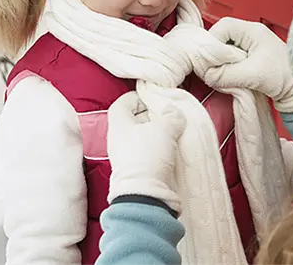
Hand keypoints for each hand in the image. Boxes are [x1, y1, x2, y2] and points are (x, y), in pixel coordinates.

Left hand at [107, 91, 185, 212]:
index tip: (153, 98)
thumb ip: (170, 115)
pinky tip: (172, 149)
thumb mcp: (165, 129)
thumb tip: (172, 111)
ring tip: (174, 131)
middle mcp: (118, 141)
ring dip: (157, 133)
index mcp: (118, 126)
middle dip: (151, 115)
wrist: (145, 195)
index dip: (136, 98)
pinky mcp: (136, 171)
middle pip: (133, 120)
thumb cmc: (148, 155)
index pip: (121, 104)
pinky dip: (158, 148)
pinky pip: (146, 152)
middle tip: (168, 114)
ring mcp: (125, 157)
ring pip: (141, 137)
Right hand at [205, 17, 292, 112]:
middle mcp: (252, 37)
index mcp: (253, 31)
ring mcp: (252, 50)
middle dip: (215, 55)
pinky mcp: (252, 63)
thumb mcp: (253, 74)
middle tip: (214, 70)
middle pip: (222, 39)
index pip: (223, 27)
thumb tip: (208, 76)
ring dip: (222, 65)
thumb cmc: (286, 77)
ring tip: (223, 77)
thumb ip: (226, 74)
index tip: (208, 60)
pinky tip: (231, 82)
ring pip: (226, 52)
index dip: (212, 42)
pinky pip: (232, 63)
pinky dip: (228, 72)